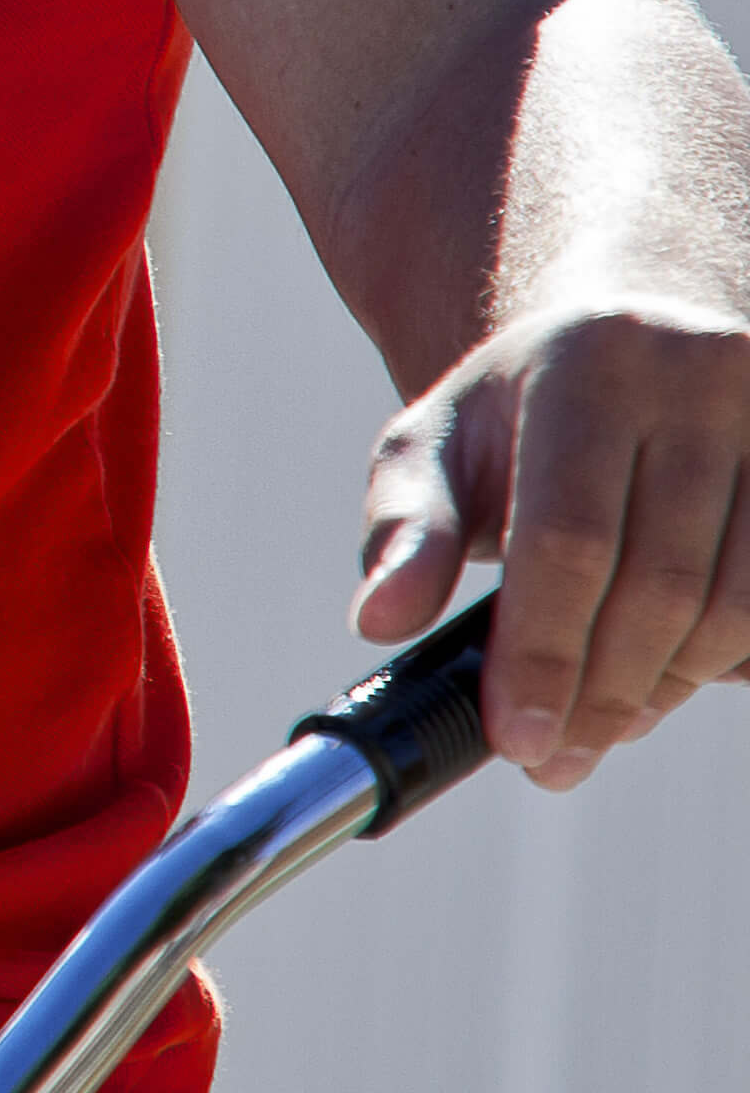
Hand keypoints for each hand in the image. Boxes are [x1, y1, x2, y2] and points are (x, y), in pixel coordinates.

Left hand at [355, 294, 749, 784]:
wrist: (635, 333)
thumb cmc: (521, 413)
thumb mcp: (438, 443)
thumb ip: (405, 528)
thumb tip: (380, 619)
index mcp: (587, 366)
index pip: (569, 538)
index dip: (543, 652)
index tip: (517, 741)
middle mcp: (699, 378)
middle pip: (660, 585)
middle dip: (602, 693)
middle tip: (554, 759)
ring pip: (737, 605)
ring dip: (668, 687)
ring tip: (605, 722)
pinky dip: (725, 658)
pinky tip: (670, 670)